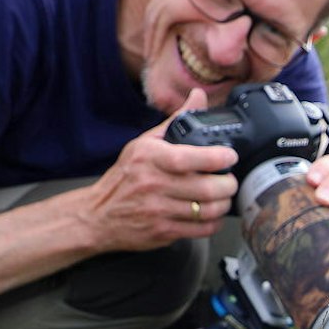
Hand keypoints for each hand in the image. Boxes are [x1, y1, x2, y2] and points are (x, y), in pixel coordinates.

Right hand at [82, 90, 238, 249]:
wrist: (99, 215)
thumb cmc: (125, 176)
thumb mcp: (145, 143)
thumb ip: (176, 120)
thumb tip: (199, 96)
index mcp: (149, 157)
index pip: (188, 158)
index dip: (216, 158)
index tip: (229, 156)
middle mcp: (152, 184)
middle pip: (206, 187)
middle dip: (228, 184)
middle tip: (229, 180)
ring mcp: (158, 210)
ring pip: (207, 210)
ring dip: (223, 204)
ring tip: (223, 197)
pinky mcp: (163, 232)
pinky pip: (201, 229)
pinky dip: (213, 222)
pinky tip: (211, 214)